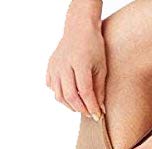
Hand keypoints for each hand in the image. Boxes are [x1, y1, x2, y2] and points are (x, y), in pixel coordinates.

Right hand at [46, 2, 105, 119]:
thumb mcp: (101, 68)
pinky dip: (60, 95)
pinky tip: (70, 95)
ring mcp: (54, 66)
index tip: (98, 116)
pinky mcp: (50, 67)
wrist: (79, 29)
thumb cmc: (94, 48)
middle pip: (70, 96)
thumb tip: (100, 110)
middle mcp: (64, 65)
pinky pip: (52, 88)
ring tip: (81, 107)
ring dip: (70, 105)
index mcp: (79, 63)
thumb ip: (100, 90)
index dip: (92, 107)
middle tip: (90, 113)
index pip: (85, 92)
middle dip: (81, 109)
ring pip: (59, 95)